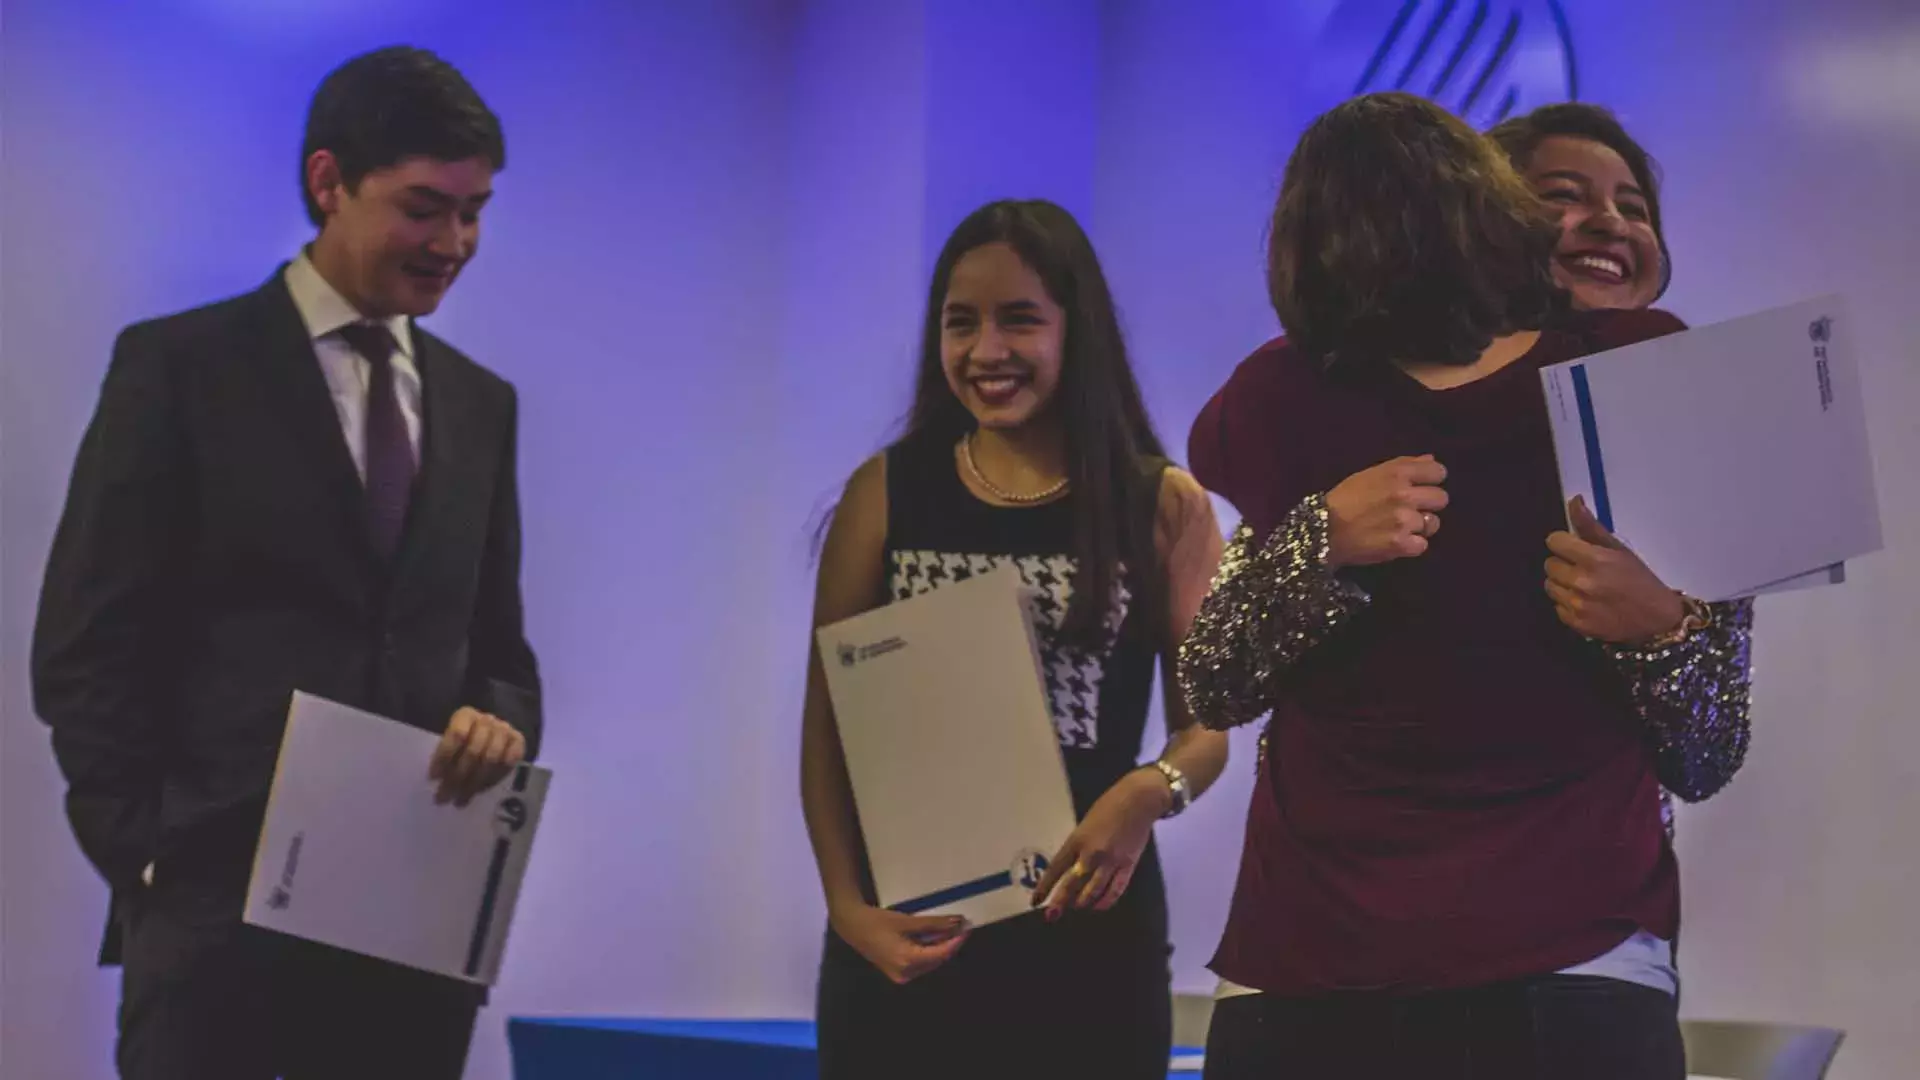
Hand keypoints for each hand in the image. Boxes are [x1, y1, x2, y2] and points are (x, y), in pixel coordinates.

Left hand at [429, 707, 526, 806]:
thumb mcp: (449, 743)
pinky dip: (494, 779)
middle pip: (473, 750)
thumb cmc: (463, 743)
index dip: (445, 756)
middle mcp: (487, 719)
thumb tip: (436, 780)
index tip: (433, 778)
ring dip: (474, 783)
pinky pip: (508, 763)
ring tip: (460, 799)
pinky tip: (481, 790)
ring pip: (491, 759)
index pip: (457, 734)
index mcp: (466, 715)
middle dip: (457, 777)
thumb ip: (444, 755)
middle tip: (444, 797)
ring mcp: (505, 730)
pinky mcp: (519, 741)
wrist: (491, 736)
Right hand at [830, 902, 968, 984]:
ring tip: (948, 930)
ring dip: (940, 948)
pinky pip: (920, 963)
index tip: (967, 928)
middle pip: (936, 960)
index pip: (941, 954)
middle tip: (960, 927)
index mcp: (908, 961)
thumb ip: (934, 924)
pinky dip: (928, 951)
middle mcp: (906, 973)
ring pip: (929, 962)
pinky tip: (932, 938)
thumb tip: (957, 922)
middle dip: (949, 944)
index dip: (956, 941)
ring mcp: (901, 976)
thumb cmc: (878, 921)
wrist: (853, 927)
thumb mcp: (908, 921)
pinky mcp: (898, 973)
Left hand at [1030, 768, 1166, 919]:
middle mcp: (1091, 854)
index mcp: (1077, 840)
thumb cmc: (1109, 806)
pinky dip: (1105, 901)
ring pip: (1093, 891)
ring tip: (1077, 907)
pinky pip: (1115, 890)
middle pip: (1072, 884)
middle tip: (1051, 915)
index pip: (1056, 869)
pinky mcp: (1128, 865)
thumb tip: (1071, 868)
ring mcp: (1111, 861)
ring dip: (1082, 903)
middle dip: (1060, 902)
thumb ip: (1078, 846)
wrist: (1138, 800)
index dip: (1045, 887)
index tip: (1036, 900)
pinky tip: (1099, 906)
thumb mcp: (1085, 824)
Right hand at [1325, 455, 1449, 568]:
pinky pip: (1422, 545)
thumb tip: (1431, 459)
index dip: (1432, 480)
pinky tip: (1396, 542)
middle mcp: (1405, 495)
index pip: (1439, 472)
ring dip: (1419, 527)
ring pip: (1433, 523)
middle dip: (1428, 504)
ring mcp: (1405, 521)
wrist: (1323, 530)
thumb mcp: (1371, 474)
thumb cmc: (1345, 499)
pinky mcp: (1402, 545)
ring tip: (1399, 528)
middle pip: (1441, 499)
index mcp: (1398, 473)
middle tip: (1411, 510)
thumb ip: (1404, 465)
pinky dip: (1411, 546)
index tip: (1422, 487)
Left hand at [1545, 497, 1685, 643]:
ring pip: (1550, 585)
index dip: (1563, 542)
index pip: (1554, 542)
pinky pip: (1557, 607)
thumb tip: (1574, 501)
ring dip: (1563, 583)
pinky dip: (1568, 604)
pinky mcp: (1576, 623)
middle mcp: (1581, 582)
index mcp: (1594, 559)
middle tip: (1583, 568)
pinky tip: (1586, 602)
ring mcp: (1577, 605)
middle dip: (1564, 563)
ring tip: (1585, 586)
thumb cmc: (1639, 580)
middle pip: (1549, 564)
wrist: (1656, 620)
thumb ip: (1591, 526)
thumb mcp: (1619, 549)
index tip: (1572, 547)